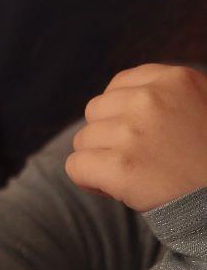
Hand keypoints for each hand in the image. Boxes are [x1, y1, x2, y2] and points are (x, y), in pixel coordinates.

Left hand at [66, 64, 206, 211]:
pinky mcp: (121, 166)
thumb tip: (120, 100)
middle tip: (144, 161)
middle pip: (96, 112)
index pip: (119, 86)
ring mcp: (133, 131)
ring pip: (84, 140)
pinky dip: (90, 181)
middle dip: (111, 137)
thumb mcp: (203, 109)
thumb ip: (168, 97)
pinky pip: (76, 167)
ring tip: (140, 176)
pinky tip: (118, 190)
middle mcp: (151, 99)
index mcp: (176, 79)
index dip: (124, 115)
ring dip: (103, 160)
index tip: (145, 137)